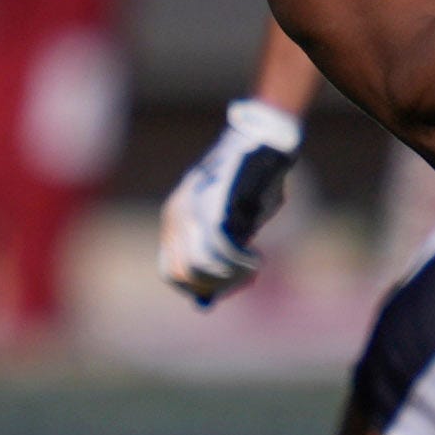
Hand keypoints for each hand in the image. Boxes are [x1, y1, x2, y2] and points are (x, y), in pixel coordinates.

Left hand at [158, 99, 300, 303]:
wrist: (261, 144)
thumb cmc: (251, 182)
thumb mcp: (229, 217)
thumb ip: (220, 247)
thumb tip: (217, 289)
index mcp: (174, 219)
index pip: (172, 272)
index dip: (201, 286)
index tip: (228, 286)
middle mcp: (175, 218)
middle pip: (184, 274)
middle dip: (219, 285)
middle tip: (247, 279)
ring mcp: (191, 214)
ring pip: (200, 268)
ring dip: (230, 277)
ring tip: (252, 267)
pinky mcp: (212, 210)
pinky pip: (220, 253)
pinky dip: (240, 264)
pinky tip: (256, 258)